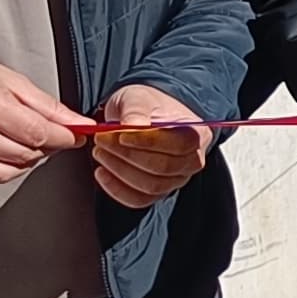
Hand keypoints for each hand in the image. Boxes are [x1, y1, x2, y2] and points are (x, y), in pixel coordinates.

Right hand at [0, 51, 90, 193]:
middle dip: (42, 148)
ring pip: (4, 175)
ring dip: (20, 163)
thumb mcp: (8, 78)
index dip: (64, 138)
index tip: (73, 136)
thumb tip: (79, 124)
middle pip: (25, 157)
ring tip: (16, 143)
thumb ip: (46, 105)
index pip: (40, 135)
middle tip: (41, 134)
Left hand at [89, 85, 212, 209]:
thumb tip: (132, 125)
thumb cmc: (145, 106)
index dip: (148, 142)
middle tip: (102, 140)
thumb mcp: (138, 97)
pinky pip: (139, 200)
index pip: (178, 144)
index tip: (121, 134)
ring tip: (100, 152)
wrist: (141, 118)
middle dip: (127, 155)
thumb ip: (136, 109)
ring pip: (151, 186)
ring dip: (119, 171)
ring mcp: (176, 179)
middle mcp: (192, 160)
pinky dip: (116, 189)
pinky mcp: (158, 192)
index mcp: (196, 133)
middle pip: (163, 167)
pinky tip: (101, 172)